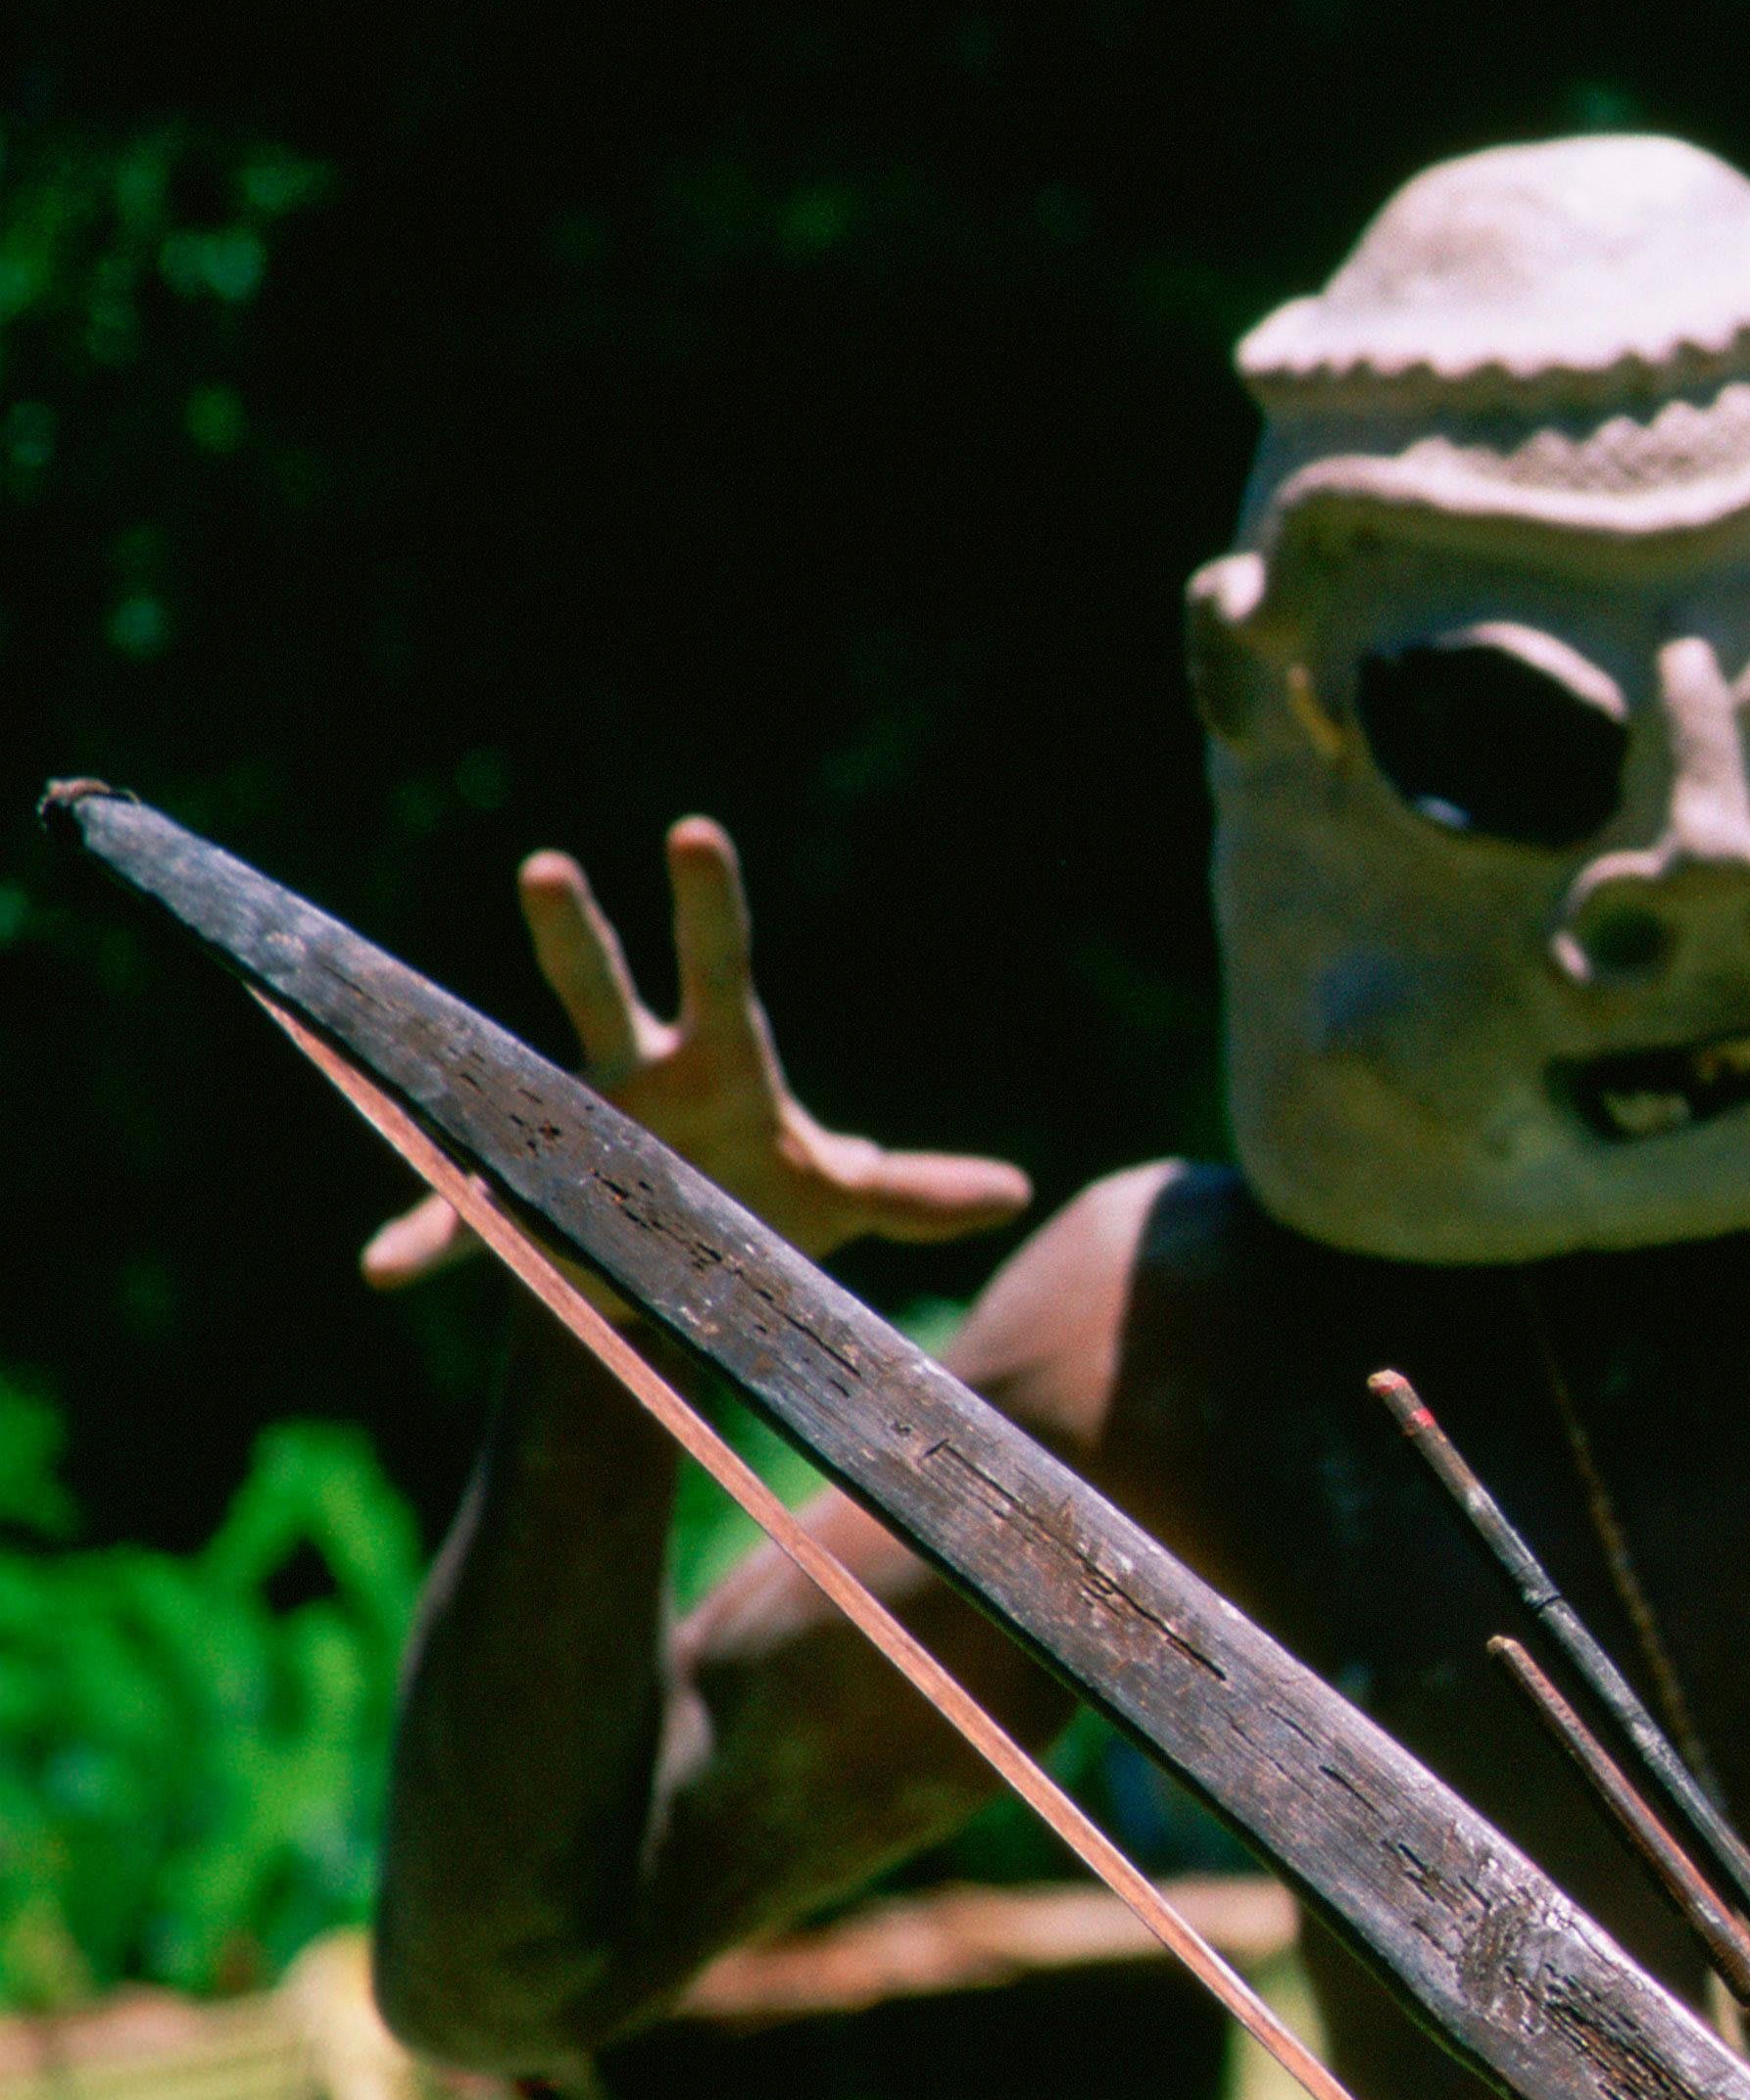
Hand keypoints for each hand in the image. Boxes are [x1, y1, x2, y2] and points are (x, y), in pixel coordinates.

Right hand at [364, 817, 1031, 1283]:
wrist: (682, 1264)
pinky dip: (427, 1239)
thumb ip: (916, 1192)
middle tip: (552, 867)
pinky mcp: (520, 1205)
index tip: (693, 832)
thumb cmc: (762, 1200)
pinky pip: (461, 1218)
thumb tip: (1015, 1196)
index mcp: (713, 1062)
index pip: (718, 969)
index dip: (707, 906)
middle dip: (579, 936)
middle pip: (599, 990)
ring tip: (399, 1027)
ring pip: (510, 1081)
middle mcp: (626, 1074)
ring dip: (467, 1068)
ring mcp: (563, 1132)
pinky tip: (385, 1266)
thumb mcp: (840, 1199)